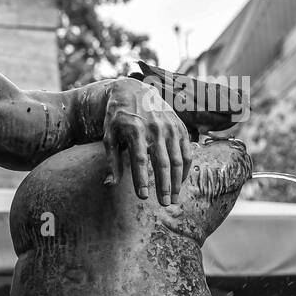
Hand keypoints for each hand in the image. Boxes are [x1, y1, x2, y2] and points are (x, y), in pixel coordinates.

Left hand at [102, 77, 192, 205]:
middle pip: (162, 161)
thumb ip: (111, 161)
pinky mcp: (180, 126)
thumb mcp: (108, 137)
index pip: (140, 159)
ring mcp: (170, 126)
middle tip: (164, 204)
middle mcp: (156, 128)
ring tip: (174, 199)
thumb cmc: (117, 118)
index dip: (141, 179)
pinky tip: (180, 182)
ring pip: (178, 158)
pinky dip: (185, 168)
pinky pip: (187, 150)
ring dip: (178, 180)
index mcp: (135, 130)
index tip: (142, 196)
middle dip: (164, 185)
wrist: (133, 91)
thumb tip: (110, 184)